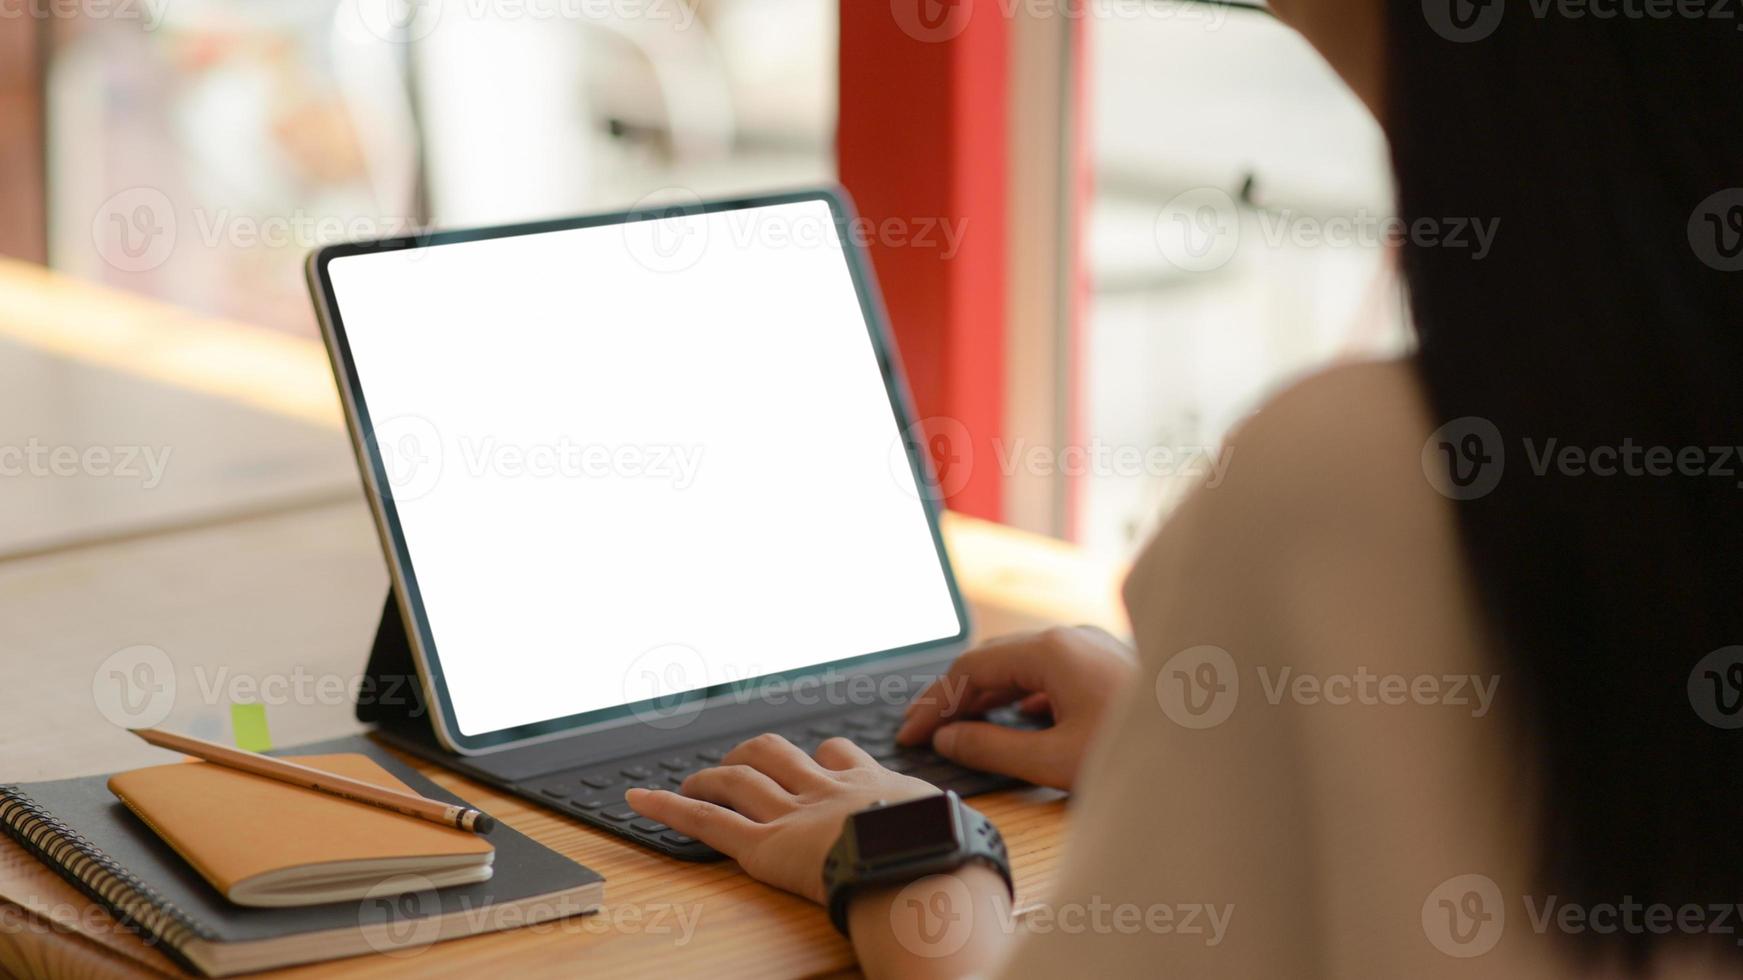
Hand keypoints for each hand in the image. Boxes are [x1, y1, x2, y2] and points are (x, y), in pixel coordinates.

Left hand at [625, 734, 936, 903]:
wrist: (924, 868)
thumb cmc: (950, 859)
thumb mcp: (958, 833)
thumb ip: (949, 831)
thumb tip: (972, 848)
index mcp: (875, 784)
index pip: (842, 755)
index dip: (823, 758)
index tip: (818, 761)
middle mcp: (828, 788)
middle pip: (780, 753)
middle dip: (755, 755)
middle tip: (742, 764)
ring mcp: (793, 813)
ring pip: (739, 779)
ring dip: (711, 777)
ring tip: (696, 781)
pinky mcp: (765, 845)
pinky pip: (708, 822)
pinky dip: (669, 808)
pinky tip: (640, 801)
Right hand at [895, 626, 1136, 790]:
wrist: (1217, 749)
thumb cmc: (1139, 750)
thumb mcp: (1054, 759)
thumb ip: (992, 748)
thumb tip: (948, 740)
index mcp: (1052, 650)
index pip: (971, 668)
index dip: (934, 702)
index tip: (909, 734)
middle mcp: (1070, 637)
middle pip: (994, 662)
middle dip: (956, 698)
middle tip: (923, 734)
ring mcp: (1092, 648)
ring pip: (1023, 667)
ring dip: (988, 698)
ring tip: (960, 731)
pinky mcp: (1108, 667)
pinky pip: (1051, 675)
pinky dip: (1022, 698)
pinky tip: (1017, 723)